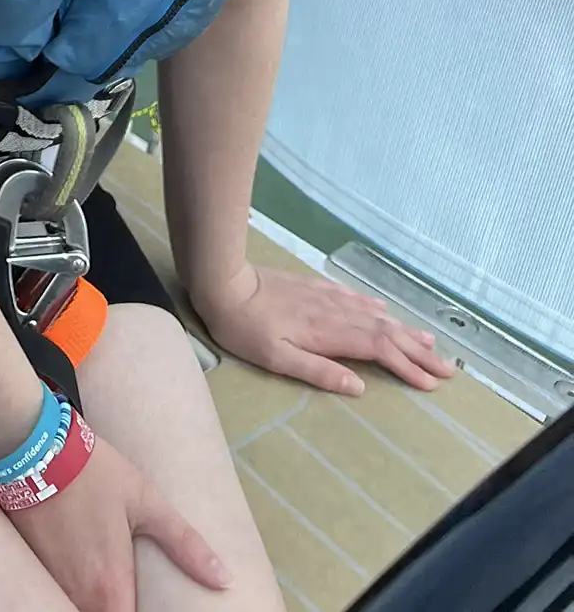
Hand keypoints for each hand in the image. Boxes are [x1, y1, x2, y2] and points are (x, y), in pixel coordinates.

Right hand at [8, 431, 229, 611]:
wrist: (29, 447)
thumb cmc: (92, 473)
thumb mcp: (144, 500)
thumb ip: (185, 544)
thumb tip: (225, 580)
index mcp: (110, 588)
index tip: (153, 604)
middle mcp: (77, 597)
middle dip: (121, 605)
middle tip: (133, 587)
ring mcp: (50, 584)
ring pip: (78, 607)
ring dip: (96, 599)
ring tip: (110, 575)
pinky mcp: (33, 569)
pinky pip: (58, 593)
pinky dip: (74, 588)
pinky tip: (82, 564)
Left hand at [191, 262, 457, 395]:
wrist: (223, 282)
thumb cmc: (244, 328)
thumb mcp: (276, 359)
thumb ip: (318, 372)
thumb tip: (359, 387)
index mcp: (328, 334)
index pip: (378, 351)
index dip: (407, 367)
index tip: (432, 384)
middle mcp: (334, 313)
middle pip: (385, 333)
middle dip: (418, 352)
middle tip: (448, 369)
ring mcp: (325, 297)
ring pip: (374, 315)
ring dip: (404, 330)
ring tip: (430, 342)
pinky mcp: (314, 287)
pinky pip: (353, 298)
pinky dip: (375, 308)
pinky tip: (385, 311)